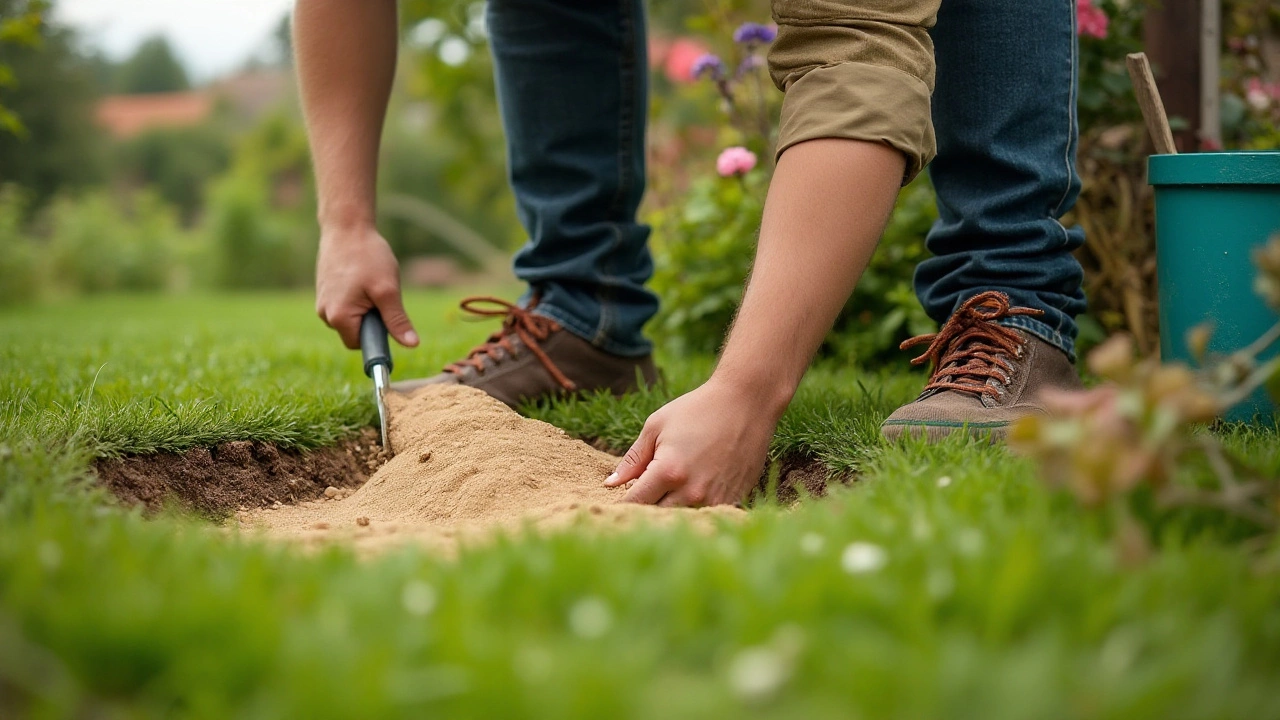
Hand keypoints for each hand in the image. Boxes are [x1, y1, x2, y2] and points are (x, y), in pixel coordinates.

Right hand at [315, 224, 418, 349]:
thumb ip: (397, 320)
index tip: (387, 316)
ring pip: (351, 318)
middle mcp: (325, 314)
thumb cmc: (367, 257)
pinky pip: (345, 305)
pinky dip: (357, 297)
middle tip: (380, 294)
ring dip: (365, 308)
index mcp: (338, 317)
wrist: (346, 228)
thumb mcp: (388, 290)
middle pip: (355, 332)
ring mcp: (323, 302)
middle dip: (372, 319)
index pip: (361, 344)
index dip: (378, 334)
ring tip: (370, 283)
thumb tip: (412, 344)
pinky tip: (361, 278)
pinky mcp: (324, 292)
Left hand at [604, 378, 780, 506]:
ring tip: (669, 492)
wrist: (746, 403)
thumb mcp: (657, 426)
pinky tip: (694, 491)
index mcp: (668, 471)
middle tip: (641, 498)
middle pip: (656, 516)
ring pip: (681, 519)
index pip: (634, 502)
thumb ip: (633, 459)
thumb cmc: (698, 409)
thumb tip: (611, 484)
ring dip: (670, 511)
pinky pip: (705, 515)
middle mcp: (691, 492)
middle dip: (645, 509)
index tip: (617, 502)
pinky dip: (695, 509)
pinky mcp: (733, 500)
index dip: (623, 503)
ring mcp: (714, 499)